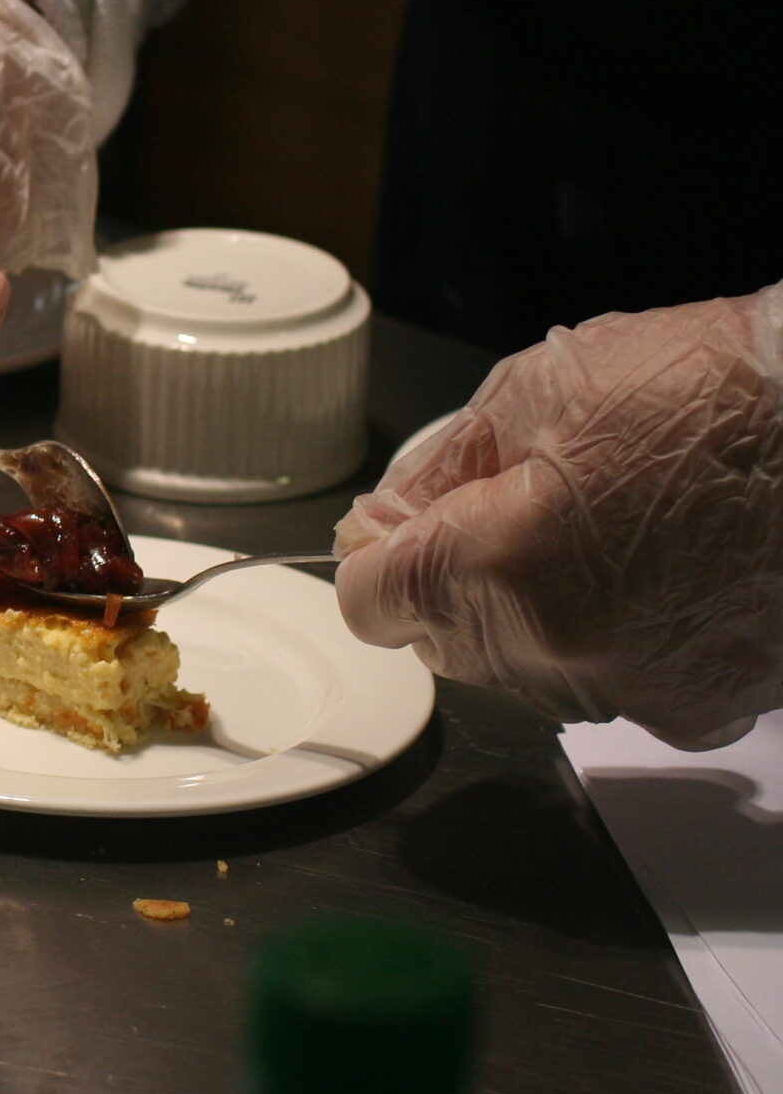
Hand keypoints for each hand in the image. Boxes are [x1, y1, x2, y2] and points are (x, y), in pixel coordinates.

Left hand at [335, 284, 782, 748]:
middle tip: (513, 503)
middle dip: (453, 579)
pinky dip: (613, 635)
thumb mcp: (543, 388)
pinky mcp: (708, 705)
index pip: (373, 601)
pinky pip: (615, 682)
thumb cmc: (721, 390)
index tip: (395, 524)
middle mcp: (566, 649)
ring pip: (526, 670)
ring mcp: (643, 688)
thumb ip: (441, 471)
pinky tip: (656, 568)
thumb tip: (386, 522)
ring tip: (602, 527)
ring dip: (531, 611)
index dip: (376, 554)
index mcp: (506, 564)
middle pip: (445, 642)